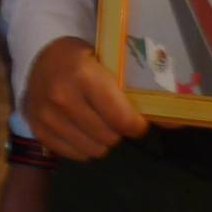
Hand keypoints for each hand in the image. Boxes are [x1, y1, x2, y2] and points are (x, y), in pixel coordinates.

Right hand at [21, 37, 147, 160]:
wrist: (41, 57)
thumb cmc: (81, 57)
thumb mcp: (108, 61)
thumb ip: (134, 90)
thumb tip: (173, 122)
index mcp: (83, 75)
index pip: (121, 118)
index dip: (136, 125)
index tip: (138, 121)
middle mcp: (62, 97)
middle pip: (109, 137)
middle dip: (118, 131)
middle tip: (117, 119)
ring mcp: (47, 116)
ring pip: (93, 150)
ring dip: (102, 140)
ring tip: (99, 123)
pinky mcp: (38, 130)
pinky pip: (75, 155)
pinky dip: (84, 146)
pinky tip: (82, 129)